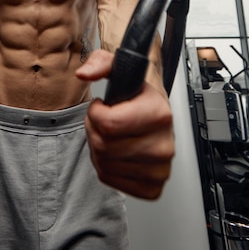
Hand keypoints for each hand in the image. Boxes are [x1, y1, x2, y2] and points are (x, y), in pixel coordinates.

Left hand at [77, 49, 173, 199]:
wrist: (154, 111)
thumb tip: (85, 73)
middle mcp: (163, 144)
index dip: (95, 113)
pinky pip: (111, 179)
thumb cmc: (136, 93)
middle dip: (94, 130)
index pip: (109, 124)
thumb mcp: (118, 68)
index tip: (101, 106)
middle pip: (103, 145)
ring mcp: (159, 168)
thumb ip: (99, 63)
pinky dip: (106, 167)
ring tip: (110, 135)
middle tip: (104, 120)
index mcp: (159, 113)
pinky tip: (116, 151)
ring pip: (104, 164)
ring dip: (98, 149)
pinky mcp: (152, 186)